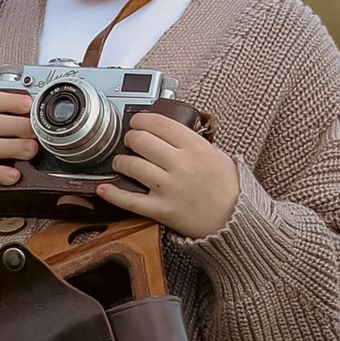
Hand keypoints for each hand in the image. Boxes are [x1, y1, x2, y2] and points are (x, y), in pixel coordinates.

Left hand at [106, 111, 239, 237]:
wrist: (236, 221)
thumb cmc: (228, 188)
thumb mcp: (217, 155)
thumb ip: (192, 141)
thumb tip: (167, 131)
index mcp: (196, 147)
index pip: (159, 123)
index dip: (142, 119)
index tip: (137, 121)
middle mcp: (181, 165)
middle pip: (141, 141)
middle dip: (130, 138)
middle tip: (130, 141)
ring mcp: (170, 188)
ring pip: (132, 166)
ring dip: (120, 161)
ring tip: (121, 162)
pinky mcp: (162, 210)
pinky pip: (130, 200)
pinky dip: (113, 194)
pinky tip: (103, 188)